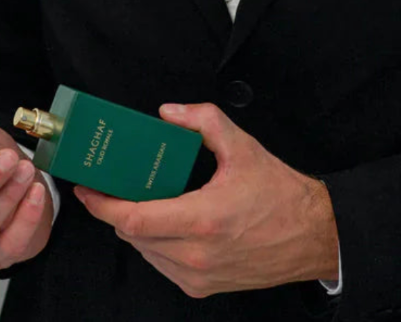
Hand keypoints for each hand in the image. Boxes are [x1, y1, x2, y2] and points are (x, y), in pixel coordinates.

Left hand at [73, 102, 338, 298]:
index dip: (103, 205)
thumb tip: (168, 112)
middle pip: (133, 236)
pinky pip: (162, 265)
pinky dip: (155, 243)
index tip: (88, 189)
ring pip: (145, 252)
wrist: (312, 235)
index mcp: (202, 219)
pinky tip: (165, 221)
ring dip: (136, 227)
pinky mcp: (203, 287)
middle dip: (116, 210)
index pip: (134, 219)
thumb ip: (203, 120)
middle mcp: (195, 254)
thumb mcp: (242, 146)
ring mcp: (198, 276)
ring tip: (139, 200)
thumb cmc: (279, 194)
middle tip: (110, 186)